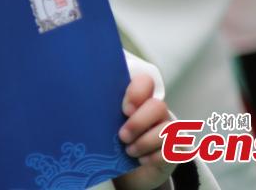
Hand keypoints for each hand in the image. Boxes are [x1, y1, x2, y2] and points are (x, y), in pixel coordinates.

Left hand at [113, 74, 175, 189]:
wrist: (130, 172)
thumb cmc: (114, 142)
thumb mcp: (106, 124)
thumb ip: (103, 111)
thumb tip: (81, 104)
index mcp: (138, 99)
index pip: (144, 82)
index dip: (136, 93)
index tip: (124, 109)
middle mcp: (156, 111)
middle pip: (158, 106)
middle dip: (138, 122)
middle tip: (122, 135)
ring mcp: (168, 130)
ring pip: (166, 129)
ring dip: (144, 142)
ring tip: (128, 151)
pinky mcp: (174, 150)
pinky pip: (170, 150)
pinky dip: (153, 157)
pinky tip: (141, 160)